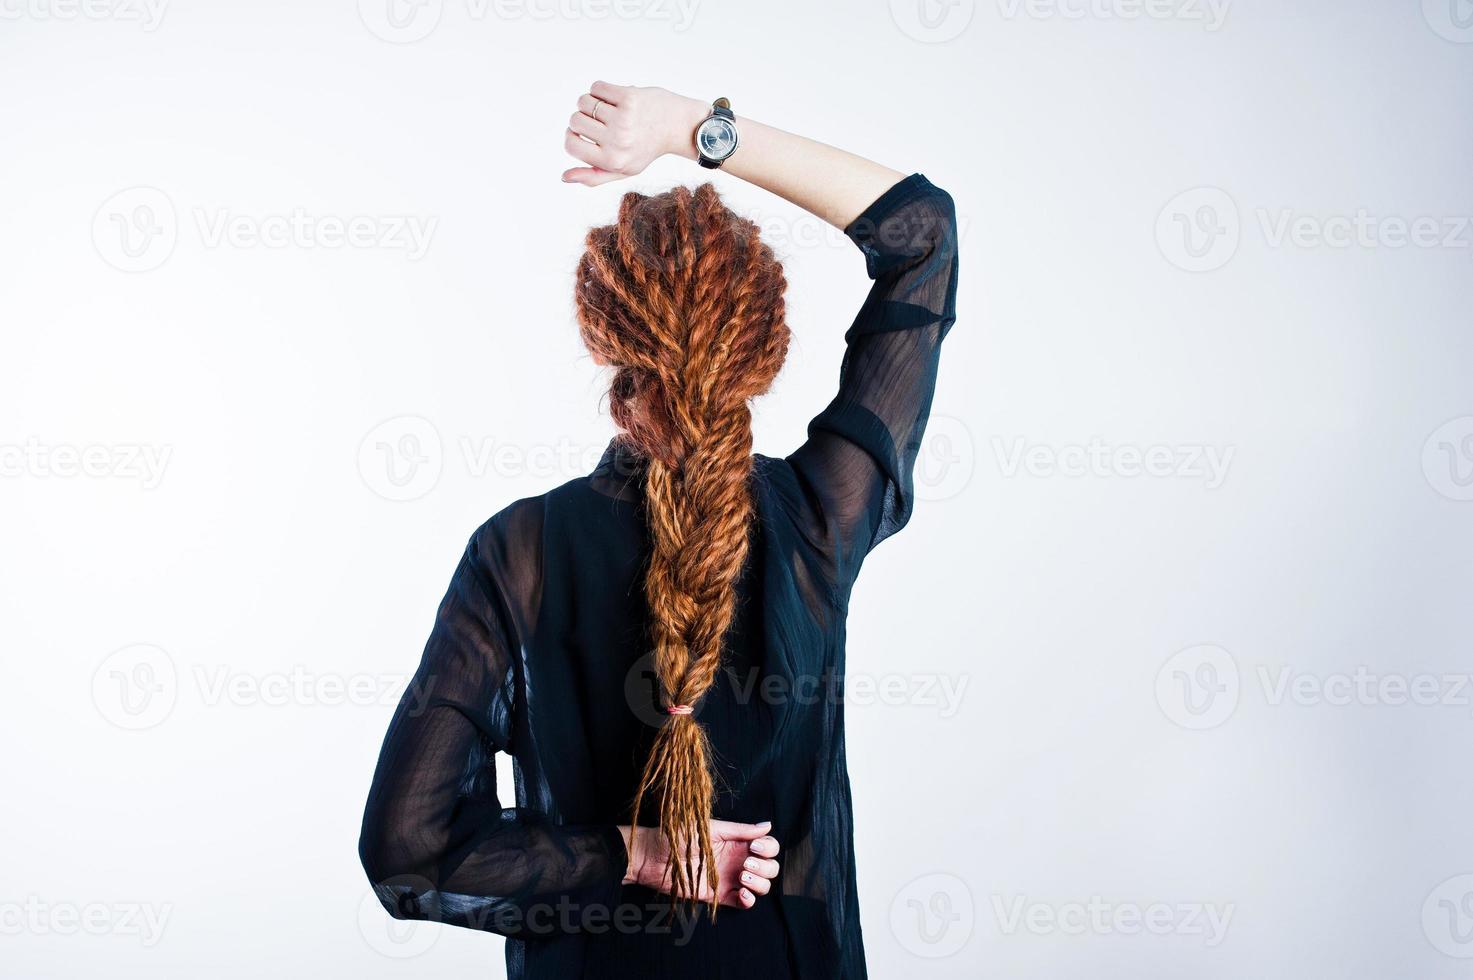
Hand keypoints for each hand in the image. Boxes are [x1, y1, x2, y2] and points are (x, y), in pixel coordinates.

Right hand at [562, 82, 706, 186]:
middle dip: (581, 118)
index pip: (571, 145)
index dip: (571, 137)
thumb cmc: (645, 149)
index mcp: (612, 161)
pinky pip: (596, 87)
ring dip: (590, 102)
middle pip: (574, 120)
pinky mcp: (629, 97)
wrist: (677, 126)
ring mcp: (623, 118)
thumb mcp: (622, 169)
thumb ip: (593, 177)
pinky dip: (601, 90)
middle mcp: (618, 141)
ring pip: (583, 101)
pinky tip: (614, 98)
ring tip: (607, 109)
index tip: (581, 134)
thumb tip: (564, 177)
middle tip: (599, 120)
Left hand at [619, 820, 780, 908]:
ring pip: (762, 886)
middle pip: (770, 867)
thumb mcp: (710, 828)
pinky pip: (745, 903)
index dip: (768, 848)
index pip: (768, 846)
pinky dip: (750, 900)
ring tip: (742, 877)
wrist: (652, 857)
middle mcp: (737, 860)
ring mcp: (730, 879)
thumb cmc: (676, 836)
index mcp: (736, 842)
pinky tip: (742, 893)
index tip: (754, 847)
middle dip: (765, 867)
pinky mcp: (720, 896)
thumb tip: (767, 825)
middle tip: (745, 863)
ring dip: (759, 883)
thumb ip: (739, 830)